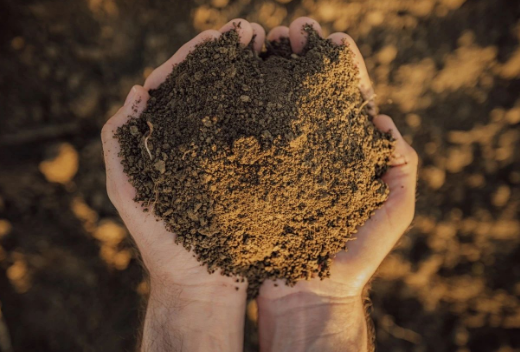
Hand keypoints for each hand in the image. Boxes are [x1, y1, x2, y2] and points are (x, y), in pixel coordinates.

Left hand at [101, 18, 265, 351]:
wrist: (200, 283)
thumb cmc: (160, 241)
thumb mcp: (127, 189)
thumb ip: (119, 142)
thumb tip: (138, 91)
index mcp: (169, 138)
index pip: (180, 84)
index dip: (197, 57)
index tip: (218, 35)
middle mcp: (200, 141)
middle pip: (214, 86)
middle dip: (231, 56)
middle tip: (253, 32)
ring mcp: (228, 155)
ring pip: (241, 104)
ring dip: (254, 73)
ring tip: (273, 47)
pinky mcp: (252, 173)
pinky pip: (261, 134)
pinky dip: (271, 108)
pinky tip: (284, 89)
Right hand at [257, 17, 418, 351]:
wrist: (308, 292)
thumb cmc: (353, 257)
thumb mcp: (393, 213)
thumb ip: (402, 170)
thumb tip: (385, 123)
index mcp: (346, 152)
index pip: (347, 99)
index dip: (342, 68)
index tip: (333, 39)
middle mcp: (311, 150)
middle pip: (307, 93)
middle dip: (301, 58)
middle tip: (291, 31)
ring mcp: (281, 161)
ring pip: (274, 105)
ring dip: (270, 71)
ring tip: (262, 42)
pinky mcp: (254, 175)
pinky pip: (247, 135)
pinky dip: (242, 105)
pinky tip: (236, 82)